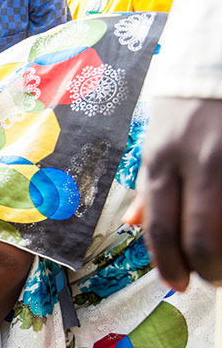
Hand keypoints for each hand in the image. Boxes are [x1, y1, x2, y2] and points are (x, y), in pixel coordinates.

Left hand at [125, 97, 221, 289]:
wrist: (216, 64)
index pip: (159, 224)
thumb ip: (148, 184)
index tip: (178, 283)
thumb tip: (134, 224)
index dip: (168, 262)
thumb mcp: (156, 141)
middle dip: (205, 268)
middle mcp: (198, 160)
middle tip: (210, 280)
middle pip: (199, 233)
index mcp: (162, 159)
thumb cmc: (187, 107)